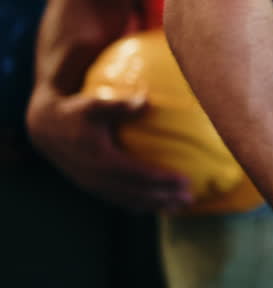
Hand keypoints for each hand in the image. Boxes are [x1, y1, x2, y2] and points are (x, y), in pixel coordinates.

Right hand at [26, 89, 191, 211]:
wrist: (46, 127)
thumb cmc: (76, 112)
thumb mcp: (94, 104)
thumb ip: (119, 105)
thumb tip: (145, 100)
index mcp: (100, 160)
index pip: (138, 174)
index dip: (162, 179)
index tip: (185, 180)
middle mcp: (97, 178)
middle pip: (137, 193)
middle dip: (165, 197)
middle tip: (191, 197)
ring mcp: (93, 185)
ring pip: (129, 201)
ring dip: (156, 205)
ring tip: (180, 206)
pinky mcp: (92, 187)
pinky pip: (119, 201)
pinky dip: (140, 205)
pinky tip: (157, 207)